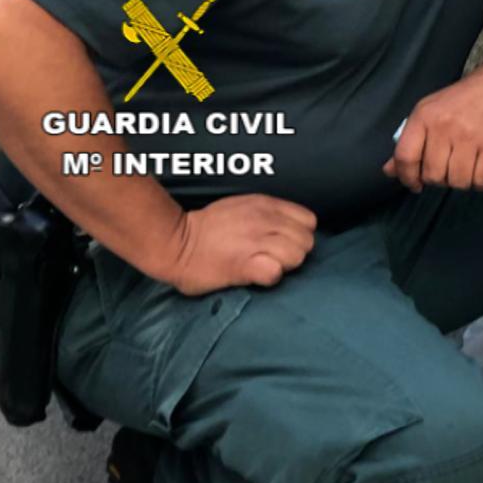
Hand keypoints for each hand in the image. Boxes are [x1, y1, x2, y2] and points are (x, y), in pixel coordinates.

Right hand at [160, 194, 316, 295]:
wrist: (173, 242)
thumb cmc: (207, 230)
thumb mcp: (242, 207)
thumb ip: (267, 215)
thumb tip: (287, 230)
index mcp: (265, 205)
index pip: (308, 220)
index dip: (300, 235)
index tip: (284, 244)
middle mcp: (265, 220)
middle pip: (306, 242)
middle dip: (295, 254)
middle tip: (273, 259)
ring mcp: (256, 241)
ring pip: (296, 256)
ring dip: (285, 266)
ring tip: (264, 266)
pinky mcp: (245, 264)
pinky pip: (275, 273)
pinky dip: (270, 277)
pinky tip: (257, 276)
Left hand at [385, 69, 482, 192]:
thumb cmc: (464, 101)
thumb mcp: (431, 112)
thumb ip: (410, 143)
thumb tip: (390, 171)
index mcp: (424, 116)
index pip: (405, 156)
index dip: (407, 177)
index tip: (415, 184)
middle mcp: (445, 127)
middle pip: (433, 175)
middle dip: (440, 179)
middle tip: (449, 168)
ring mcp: (471, 138)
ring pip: (458, 182)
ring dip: (462, 181)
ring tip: (467, 166)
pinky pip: (482, 182)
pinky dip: (481, 181)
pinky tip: (482, 168)